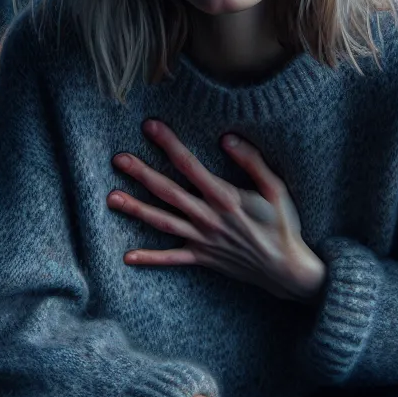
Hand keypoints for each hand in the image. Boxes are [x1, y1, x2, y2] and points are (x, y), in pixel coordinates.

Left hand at [109, 120, 326, 301]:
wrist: (286, 269)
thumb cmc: (283, 226)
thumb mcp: (277, 189)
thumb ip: (253, 162)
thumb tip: (227, 138)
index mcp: (226, 197)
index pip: (190, 166)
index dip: (169, 145)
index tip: (150, 127)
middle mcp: (209, 218)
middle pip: (168, 192)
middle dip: (142, 174)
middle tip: (118, 159)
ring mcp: (203, 239)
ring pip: (163, 222)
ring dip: (136, 210)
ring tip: (111, 198)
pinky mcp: (202, 258)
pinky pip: (172, 259)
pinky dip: (150, 259)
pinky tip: (128, 257)